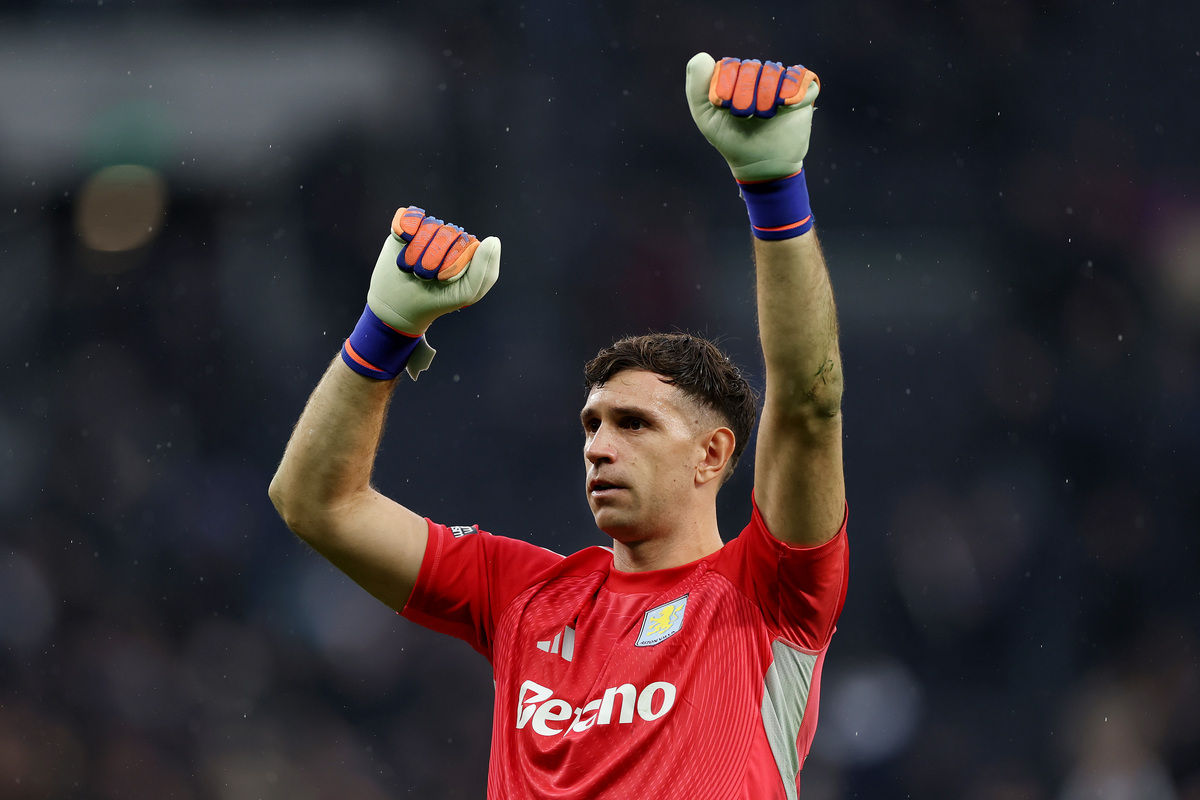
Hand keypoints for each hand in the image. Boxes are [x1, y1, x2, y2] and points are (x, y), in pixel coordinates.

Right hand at [342, 207, 499, 380]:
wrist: (400, 306)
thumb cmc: (438, 299)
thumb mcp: (467, 292)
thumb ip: (485, 269)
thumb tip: (493, 239)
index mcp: (467, 249)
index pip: (465, 242)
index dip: (451, 262)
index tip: (443, 281)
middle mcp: (449, 237)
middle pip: (446, 233)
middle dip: (432, 260)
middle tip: (425, 277)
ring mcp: (428, 230)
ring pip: (428, 226)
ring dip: (416, 252)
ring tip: (413, 268)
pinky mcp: (407, 228)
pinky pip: (410, 218)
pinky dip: (404, 233)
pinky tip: (403, 247)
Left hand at [685, 53, 819, 181]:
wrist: (760, 163)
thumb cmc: (731, 139)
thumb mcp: (706, 116)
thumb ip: (697, 86)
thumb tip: (703, 56)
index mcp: (736, 76)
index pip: (729, 66)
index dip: (726, 88)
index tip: (725, 108)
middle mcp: (759, 75)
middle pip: (752, 68)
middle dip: (745, 95)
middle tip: (745, 116)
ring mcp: (782, 82)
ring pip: (775, 73)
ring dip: (766, 97)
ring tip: (764, 116)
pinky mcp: (804, 91)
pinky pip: (803, 78)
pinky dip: (793, 92)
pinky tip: (784, 106)